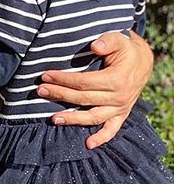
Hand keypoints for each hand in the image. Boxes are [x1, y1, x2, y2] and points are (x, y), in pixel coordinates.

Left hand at [37, 31, 152, 148]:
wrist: (142, 62)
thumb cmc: (125, 49)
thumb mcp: (118, 39)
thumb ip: (107, 41)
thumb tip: (95, 46)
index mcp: (116, 79)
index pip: (83, 82)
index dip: (63, 79)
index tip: (45, 76)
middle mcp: (118, 97)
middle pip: (83, 99)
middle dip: (59, 95)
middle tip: (39, 91)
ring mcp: (120, 108)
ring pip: (93, 117)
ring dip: (72, 119)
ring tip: (53, 119)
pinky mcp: (121, 114)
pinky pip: (112, 130)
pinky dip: (101, 138)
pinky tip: (88, 144)